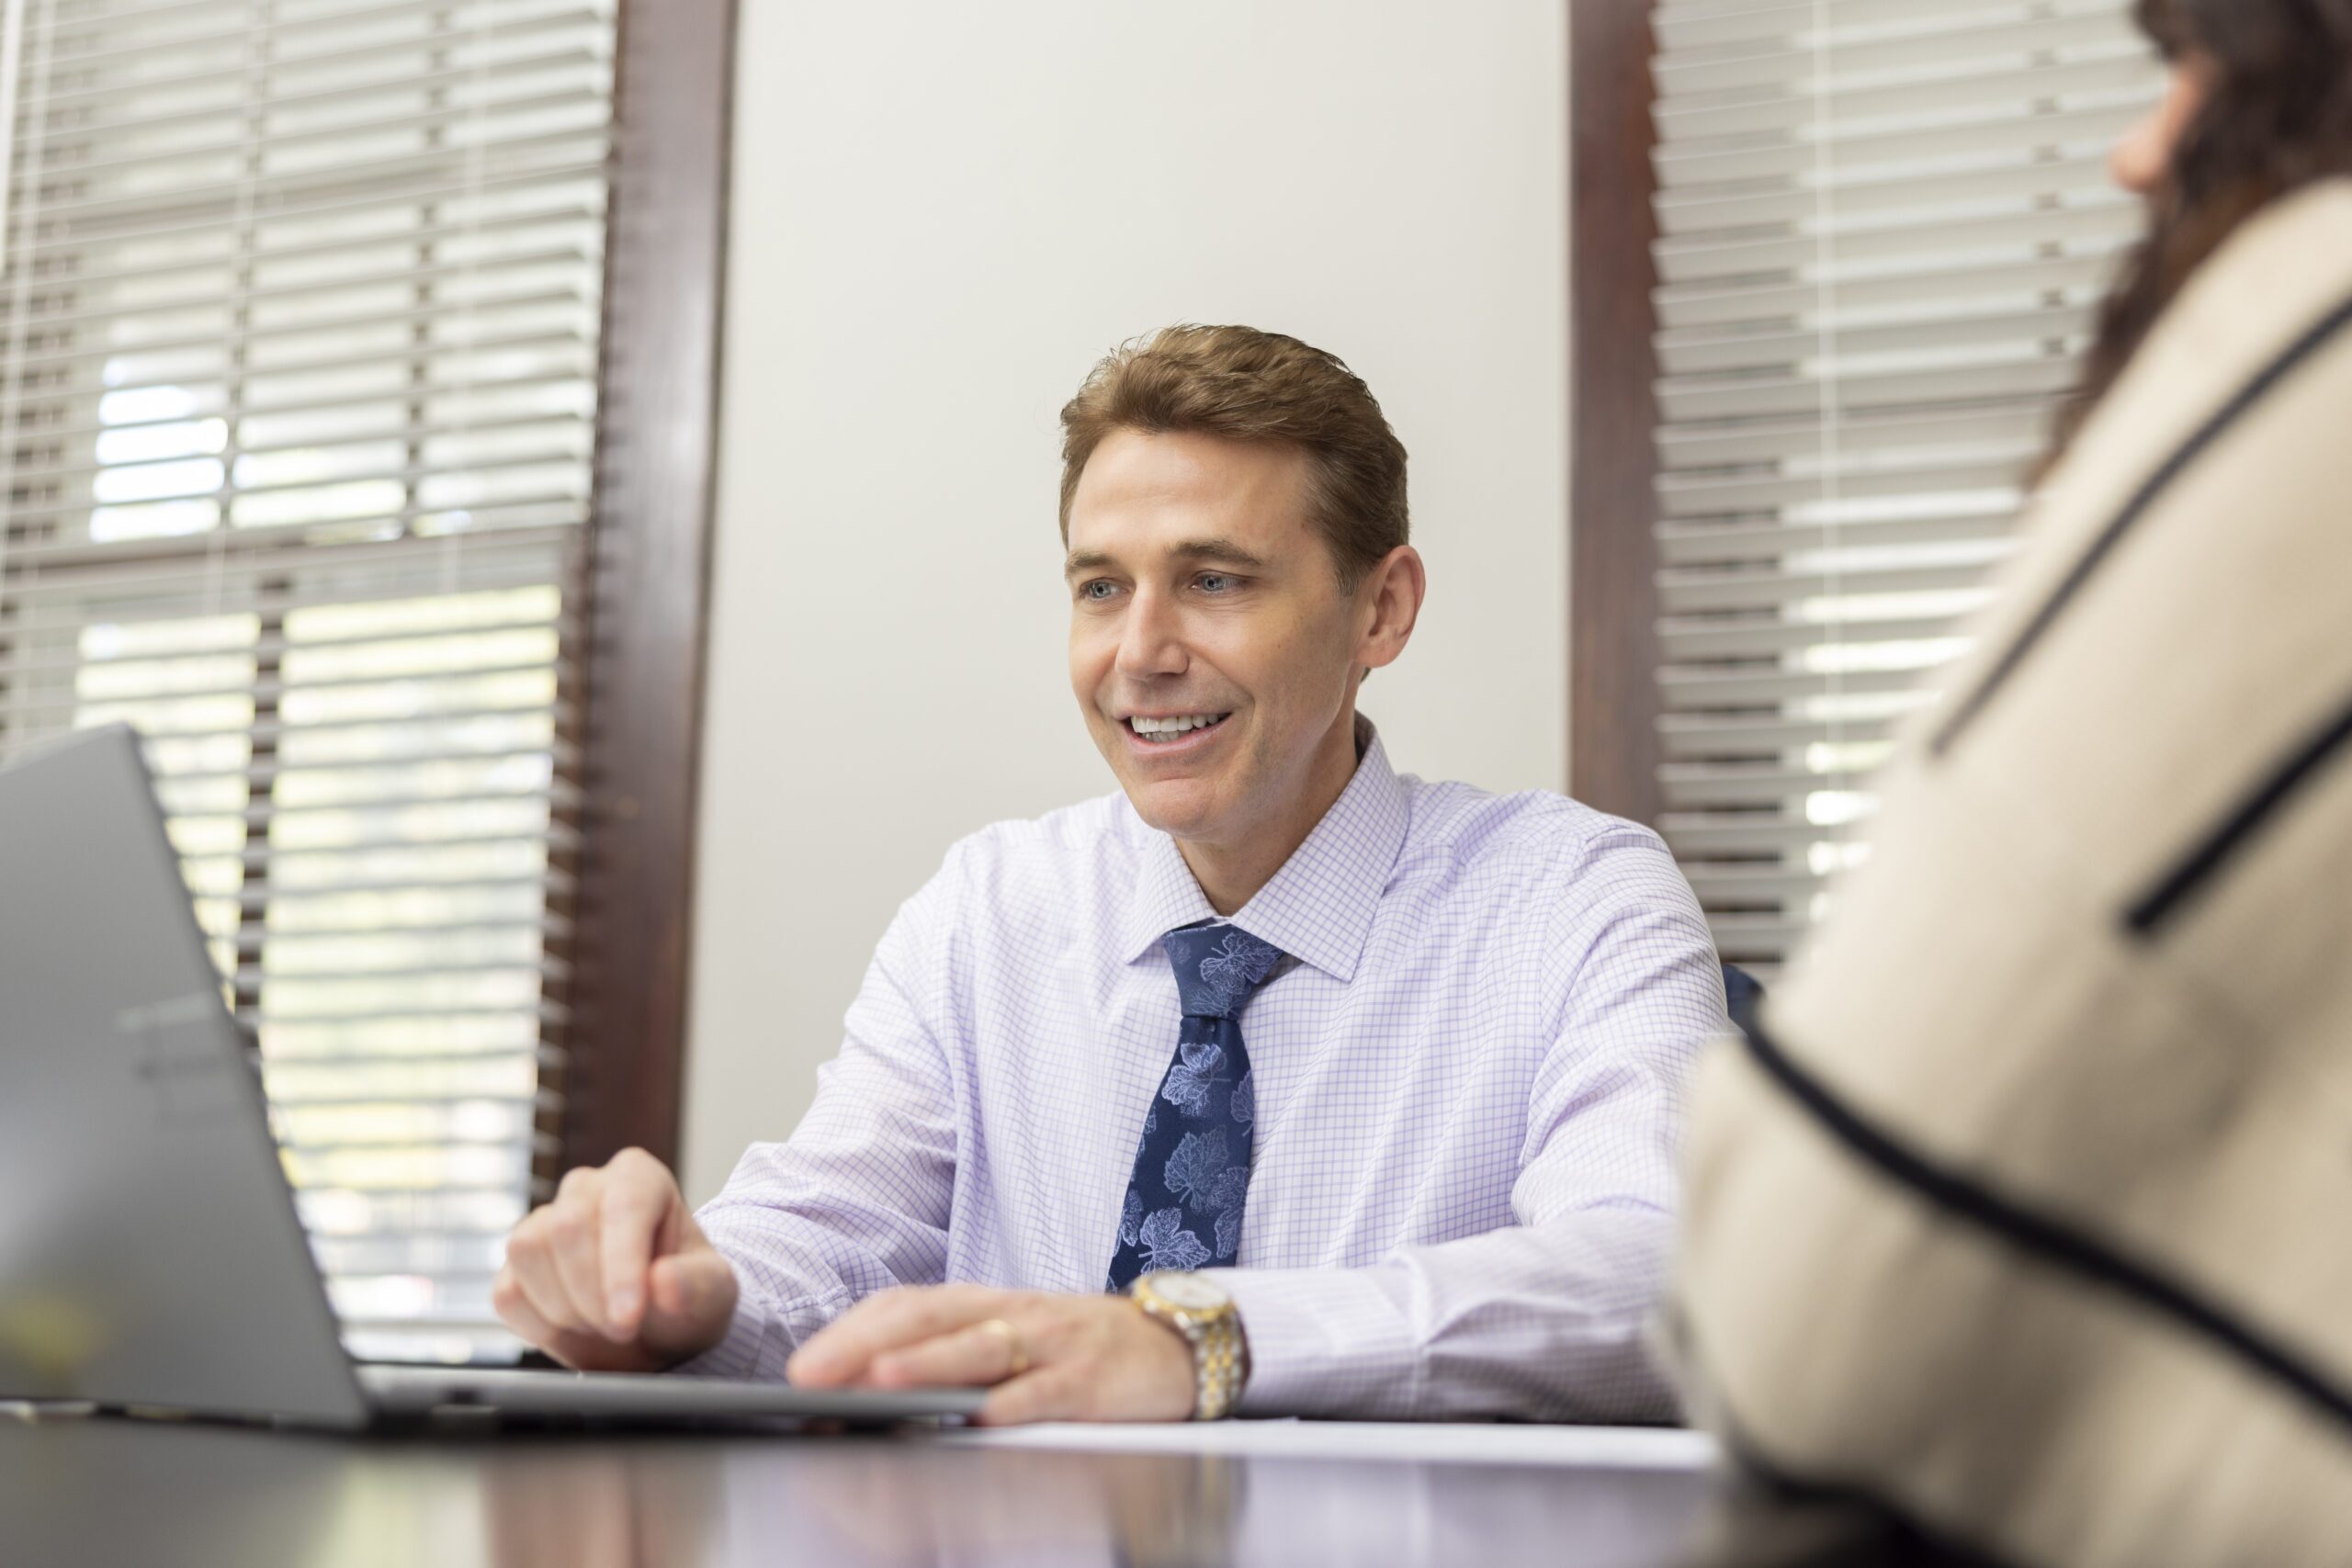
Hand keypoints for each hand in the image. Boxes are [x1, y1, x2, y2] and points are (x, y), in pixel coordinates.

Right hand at [492, 1147, 739, 1372]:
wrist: (654, 1329)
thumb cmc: (687, 1298)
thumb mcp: (713, 1295)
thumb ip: (698, 1286)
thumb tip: (664, 1282)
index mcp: (640, 1178)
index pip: (623, 1207)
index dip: (621, 1266)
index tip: (629, 1318)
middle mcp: (587, 1187)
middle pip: (567, 1227)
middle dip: (593, 1294)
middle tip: (624, 1329)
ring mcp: (544, 1221)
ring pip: (528, 1252)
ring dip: (565, 1308)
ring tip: (603, 1324)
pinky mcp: (515, 1264)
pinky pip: (507, 1292)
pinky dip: (538, 1324)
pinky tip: (575, 1328)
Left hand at [786, 1285, 1195, 1424]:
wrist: (1177, 1342)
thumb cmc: (1078, 1348)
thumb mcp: (1010, 1341)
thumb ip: (949, 1359)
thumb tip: (865, 1394)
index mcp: (985, 1304)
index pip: (907, 1304)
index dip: (853, 1331)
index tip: (804, 1365)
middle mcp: (1012, 1314)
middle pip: (931, 1317)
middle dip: (866, 1345)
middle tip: (812, 1374)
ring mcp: (1053, 1344)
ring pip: (982, 1347)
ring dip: (928, 1363)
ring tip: (880, 1381)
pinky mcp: (1093, 1380)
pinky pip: (1049, 1389)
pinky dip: (1015, 1401)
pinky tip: (983, 1417)